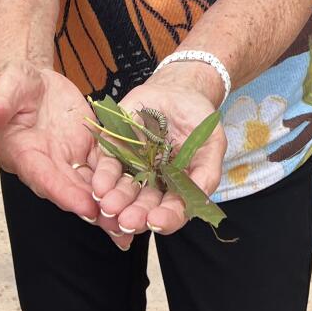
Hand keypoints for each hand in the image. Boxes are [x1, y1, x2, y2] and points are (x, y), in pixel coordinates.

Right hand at [0, 61, 137, 250]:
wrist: (32, 81)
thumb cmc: (14, 83)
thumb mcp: (6, 87)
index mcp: (22, 153)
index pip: (44, 177)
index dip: (64, 193)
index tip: (85, 207)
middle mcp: (45, 165)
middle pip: (71, 192)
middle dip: (95, 211)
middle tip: (119, 228)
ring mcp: (67, 161)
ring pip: (91, 189)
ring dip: (110, 208)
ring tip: (133, 229)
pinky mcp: (87, 152)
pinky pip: (104, 173)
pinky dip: (120, 188)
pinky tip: (141, 203)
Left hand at [90, 69, 227, 238]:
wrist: (179, 89)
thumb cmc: (198, 120)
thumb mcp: (212, 144)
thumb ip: (207, 172)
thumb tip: (198, 200)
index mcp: (176, 188)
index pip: (171, 211)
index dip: (165, 218)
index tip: (156, 221)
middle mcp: (152, 183)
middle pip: (142, 205)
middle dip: (134, 214)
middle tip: (126, 220)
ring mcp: (132, 166)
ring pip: (121, 189)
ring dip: (115, 199)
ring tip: (109, 205)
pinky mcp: (115, 147)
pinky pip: (106, 164)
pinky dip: (102, 175)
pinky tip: (100, 185)